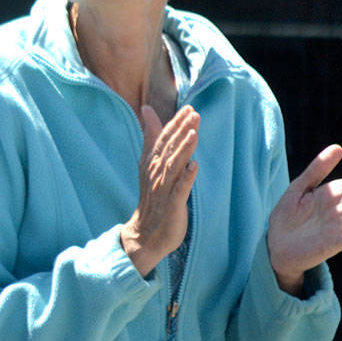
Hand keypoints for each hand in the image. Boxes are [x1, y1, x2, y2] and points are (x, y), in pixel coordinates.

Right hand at [121, 105, 200, 277]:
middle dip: (181, 131)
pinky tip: (194, 166)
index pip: (163, 140)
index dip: (175, 124)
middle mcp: (156, 173)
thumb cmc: (153, 195)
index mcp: (152, 162)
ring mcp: (163, 189)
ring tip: (194, 134)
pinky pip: (179, 190)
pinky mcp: (172, 205)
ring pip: (174, 166)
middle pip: (169, 149)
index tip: (188, 109)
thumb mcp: (149, 162)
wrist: (147, 231)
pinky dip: (186, 178)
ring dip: (184, 150)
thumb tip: (147, 109)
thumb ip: (151, 136)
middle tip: (194, 114)